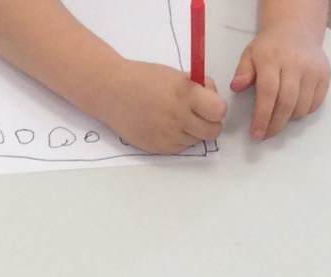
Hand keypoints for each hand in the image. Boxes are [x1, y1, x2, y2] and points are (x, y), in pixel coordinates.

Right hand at [90, 60, 225, 154]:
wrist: (112, 92)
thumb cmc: (145, 79)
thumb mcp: (176, 75)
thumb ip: (198, 87)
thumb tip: (214, 100)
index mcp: (185, 94)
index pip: (219, 111)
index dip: (217, 107)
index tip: (209, 103)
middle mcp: (178, 117)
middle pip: (213, 131)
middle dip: (210, 123)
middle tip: (200, 114)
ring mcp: (167, 135)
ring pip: (196, 141)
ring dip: (193, 131)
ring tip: (178, 118)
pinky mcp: (158, 148)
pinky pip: (180, 148)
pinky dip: (179, 139)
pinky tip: (167, 126)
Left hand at [231, 18, 330, 139]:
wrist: (296, 30)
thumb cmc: (269, 48)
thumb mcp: (250, 55)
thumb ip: (242, 72)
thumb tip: (235, 87)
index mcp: (272, 58)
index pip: (268, 93)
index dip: (262, 117)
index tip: (256, 134)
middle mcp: (295, 63)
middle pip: (287, 103)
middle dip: (275, 125)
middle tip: (265, 135)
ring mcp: (312, 69)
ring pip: (302, 106)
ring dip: (288, 119)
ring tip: (277, 119)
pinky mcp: (324, 74)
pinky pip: (315, 103)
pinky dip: (303, 112)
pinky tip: (292, 110)